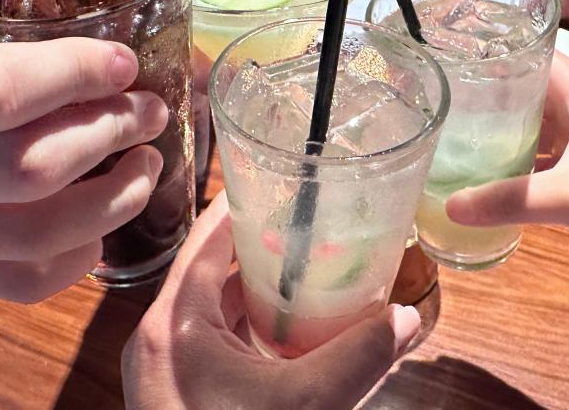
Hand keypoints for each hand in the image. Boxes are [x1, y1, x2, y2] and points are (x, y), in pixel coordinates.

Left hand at [122, 191, 420, 409]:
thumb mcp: (307, 405)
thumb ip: (360, 356)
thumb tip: (406, 316)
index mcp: (173, 323)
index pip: (208, 236)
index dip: (247, 202)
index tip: (287, 181)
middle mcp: (162, 336)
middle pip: (213, 267)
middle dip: (265, 246)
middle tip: (315, 224)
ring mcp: (170, 366)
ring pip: (217, 305)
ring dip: (262, 287)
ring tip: (313, 266)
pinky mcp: (183, 391)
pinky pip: (219, 339)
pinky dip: (255, 325)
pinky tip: (295, 327)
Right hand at [444, 54, 568, 286]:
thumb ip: (511, 199)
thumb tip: (449, 205)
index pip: (538, 55)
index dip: (498, 52)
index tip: (454, 58)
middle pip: (532, 88)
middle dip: (490, 92)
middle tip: (442, 99)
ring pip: (537, 123)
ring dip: (503, 128)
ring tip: (455, 131)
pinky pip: (545, 153)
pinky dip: (519, 158)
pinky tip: (489, 172)